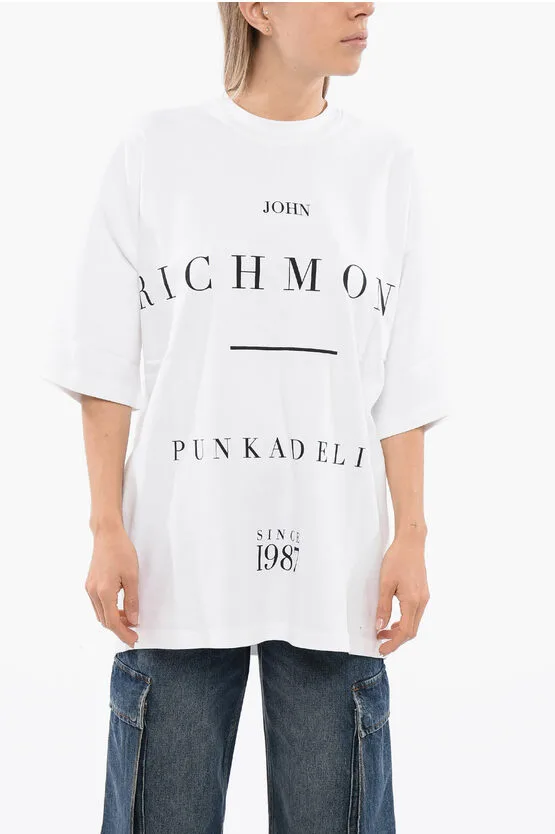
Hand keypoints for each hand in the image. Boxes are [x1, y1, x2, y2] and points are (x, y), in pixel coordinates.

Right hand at [85, 525, 139, 647]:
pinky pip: (98, 604)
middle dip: (119, 629)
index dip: (123, 633)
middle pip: (104, 620)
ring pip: (100, 613)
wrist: (107, 534)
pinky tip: (120, 607)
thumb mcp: (132, 576)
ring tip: (129, 619)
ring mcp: (89, 588)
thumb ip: (132, 600)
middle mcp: (93, 592)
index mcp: (104, 592)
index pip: (112, 621)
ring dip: (113, 619)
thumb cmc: (121, 551)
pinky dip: (108, 610)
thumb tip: (133, 620)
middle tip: (134, 632)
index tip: (134, 640)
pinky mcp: (89, 583)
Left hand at [375, 529, 429, 655]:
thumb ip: (383, 606)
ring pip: (414, 623)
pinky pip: (415, 614)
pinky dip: (404, 621)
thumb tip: (380, 626)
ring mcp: (424, 598)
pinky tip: (394, 619)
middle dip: (396, 640)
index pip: (405, 632)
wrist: (411, 543)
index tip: (381, 650)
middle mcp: (422, 602)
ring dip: (400, 631)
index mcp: (413, 601)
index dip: (393, 644)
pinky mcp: (423, 593)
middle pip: (411, 631)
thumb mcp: (385, 583)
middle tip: (380, 643)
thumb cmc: (397, 559)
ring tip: (384, 631)